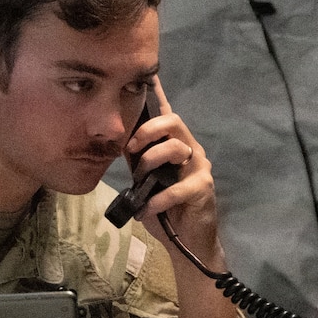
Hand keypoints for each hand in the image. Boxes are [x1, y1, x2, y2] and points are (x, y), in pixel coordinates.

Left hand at [130, 77, 220, 264]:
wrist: (187, 241)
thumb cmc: (163, 206)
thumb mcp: (144, 179)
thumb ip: (136, 158)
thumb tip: (115, 139)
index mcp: (174, 144)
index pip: (166, 113)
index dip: (157, 94)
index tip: (148, 76)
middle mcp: (189, 149)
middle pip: (173, 121)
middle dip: (147, 130)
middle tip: (130, 149)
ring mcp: (199, 167)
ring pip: (175, 148)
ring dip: (150, 163)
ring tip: (139, 183)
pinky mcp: (203, 188)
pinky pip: (177, 187)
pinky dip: (158, 199)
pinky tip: (146, 209)